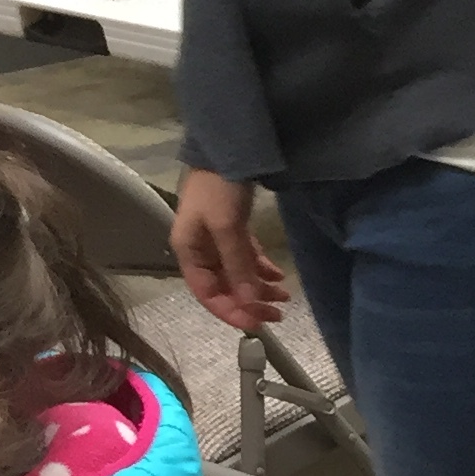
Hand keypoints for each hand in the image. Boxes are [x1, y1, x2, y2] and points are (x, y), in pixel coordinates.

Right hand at [170, 169, 288, 331]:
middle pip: (225, 288)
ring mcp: (216, 241)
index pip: (207, 294)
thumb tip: (248, 303)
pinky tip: (279, 276)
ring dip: (260, 288)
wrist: (227, 151)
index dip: (231, 312)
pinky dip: (262, 269)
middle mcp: (201, 250)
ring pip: (238, 275)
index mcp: (188, 252)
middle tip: (279, 313)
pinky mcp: (232, 231)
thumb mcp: (226, 228)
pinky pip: (247, 259)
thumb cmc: (219, 189)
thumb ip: (237, 267)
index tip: (257, 324)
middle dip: (251, 302)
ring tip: (286, 295)